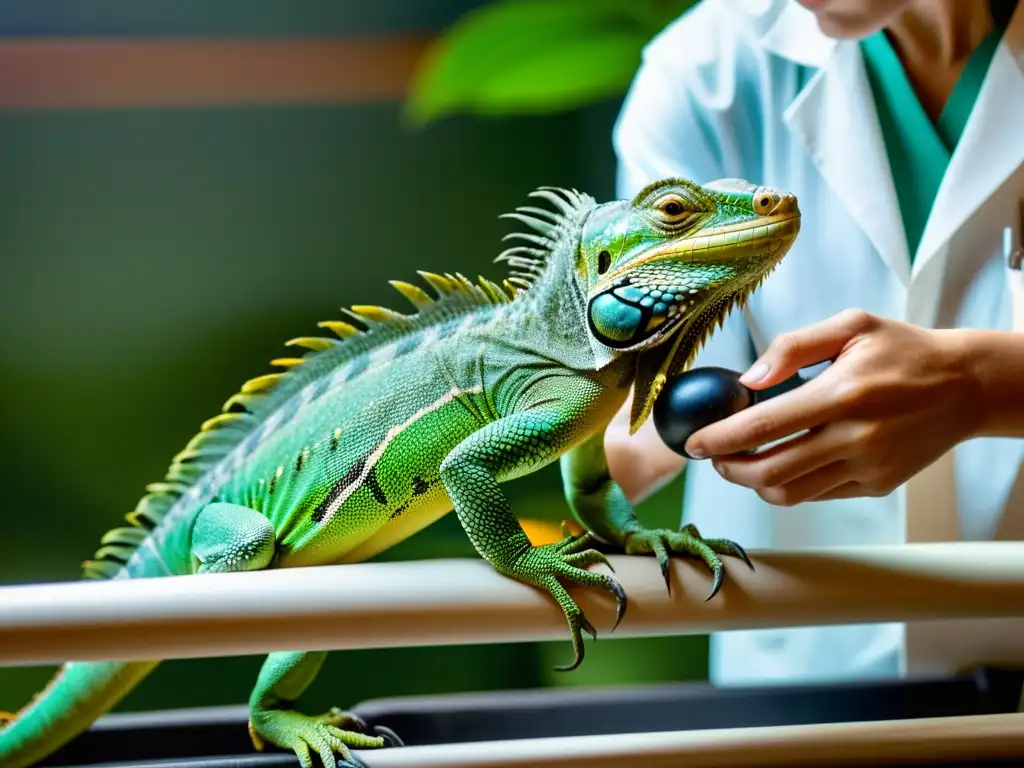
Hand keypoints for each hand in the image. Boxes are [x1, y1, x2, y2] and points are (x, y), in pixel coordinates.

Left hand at [683, 309, 982, 504]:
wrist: (965, 386)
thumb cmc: (903, 350)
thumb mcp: (850, 326)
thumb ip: (793, 347)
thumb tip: (748, 379)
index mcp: (843, 394)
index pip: (763, 426)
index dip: (720, 438)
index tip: (692, 442)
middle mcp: (856, 437)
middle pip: (769, 471)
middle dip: (728, 468)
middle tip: (712, 456)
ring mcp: (868, 467)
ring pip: (791, 493)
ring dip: (754, 482)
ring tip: (740, 462)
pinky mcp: (877, 485)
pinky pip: (818, 494)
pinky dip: (790, 484)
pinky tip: (782, 463)